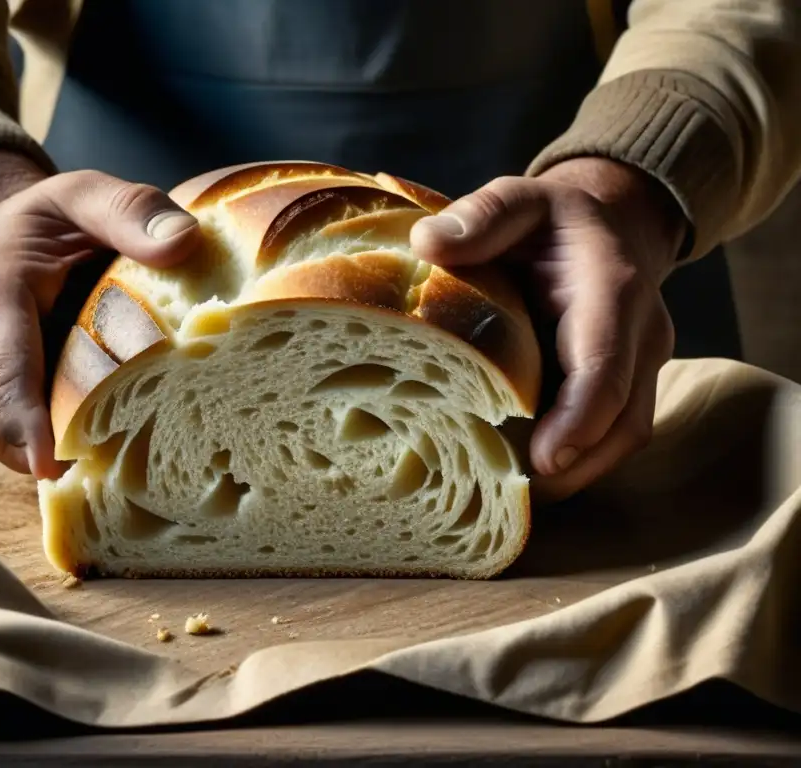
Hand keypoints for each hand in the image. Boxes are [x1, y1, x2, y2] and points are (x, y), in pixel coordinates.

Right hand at [0, 151, 200, 478]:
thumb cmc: (49, 218)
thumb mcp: (88, 194)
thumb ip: (132, 210)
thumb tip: (184, 242)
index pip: (2, 367)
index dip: (27, 421)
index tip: (56, 464)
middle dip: (30, 452)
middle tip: (98, 475)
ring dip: (26, 455)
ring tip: (93, 466)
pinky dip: (23, 446)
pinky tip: (73, 450)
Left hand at [411, 157, 685, 498]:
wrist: (612, 224)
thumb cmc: (554, 220)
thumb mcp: (518, 199)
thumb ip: (481, 217)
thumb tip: (426, 244)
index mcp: (611, 290)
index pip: (605, 364)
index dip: (581, 418)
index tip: (545, 460)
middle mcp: (640, 334)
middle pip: (623, 421)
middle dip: (574, 466)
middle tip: (510, 498)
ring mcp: (642, 365)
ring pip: (623, 438)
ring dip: (575, 474)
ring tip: (509, 498)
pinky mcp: (631, 386)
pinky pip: (612, 435)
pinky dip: (575, 462)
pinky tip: (522, 477)